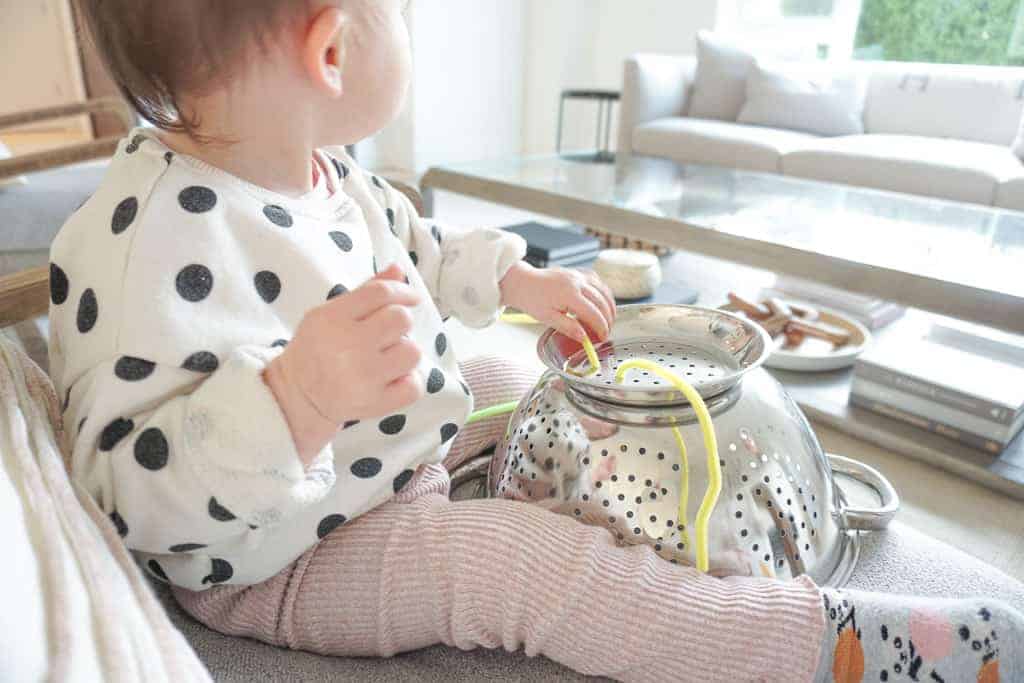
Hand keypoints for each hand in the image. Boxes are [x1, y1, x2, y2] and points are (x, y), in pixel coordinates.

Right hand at [265, 264, 423, 463]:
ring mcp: (362, 377)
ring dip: (405, 352)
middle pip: (401, 319)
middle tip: (386, 334)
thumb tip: (399, 269)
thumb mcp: (330, 313)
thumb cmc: (319, 347)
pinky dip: (408, 382)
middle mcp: (347, 347)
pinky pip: (414, 386)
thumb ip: (366, 291)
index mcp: (332, 318)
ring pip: (412, 352)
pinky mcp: (374, 403)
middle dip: (400, 323)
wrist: (297, 394)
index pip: (381, 293)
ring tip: (387, 358)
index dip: (403, 291)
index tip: (410, 298)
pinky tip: (391, 379)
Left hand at [499, 262, 615, 341]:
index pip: (594, 314)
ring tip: (608, 320)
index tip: (603, 337)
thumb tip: (584, 338)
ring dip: (610, 306)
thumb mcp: (548, 318)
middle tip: (606, 332)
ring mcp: (579, 275)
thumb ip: (568, 328)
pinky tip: (602, 303)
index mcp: (569, 294)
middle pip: (603, 303)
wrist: (523, 282)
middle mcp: (577, 282)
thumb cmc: (532, 300)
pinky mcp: (579, 272)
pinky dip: (604, 293)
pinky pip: (598, 282)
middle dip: (608, 319)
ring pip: (604, 291)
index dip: (601, 328)